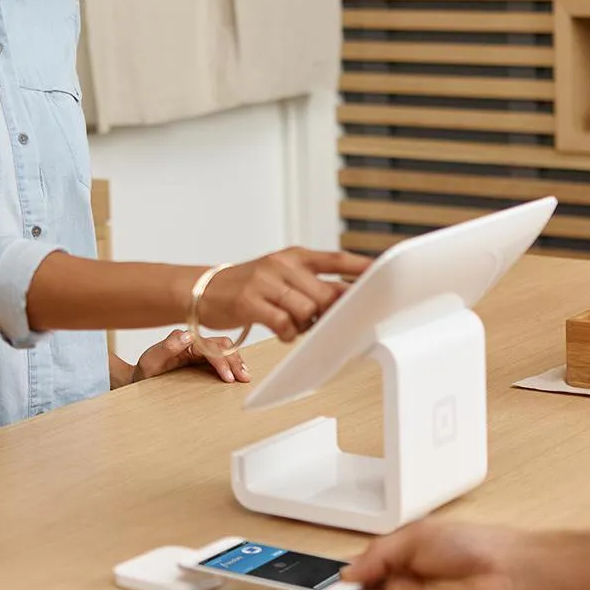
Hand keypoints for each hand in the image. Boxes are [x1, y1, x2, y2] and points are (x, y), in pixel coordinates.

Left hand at [131, 329, 248, 383]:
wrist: (140, 378)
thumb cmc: (145, 370)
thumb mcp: (150, 360)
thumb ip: (167, 347)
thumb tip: (188, 336)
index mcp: (185, 339)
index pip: (209, 346)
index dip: (221, 360)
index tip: (228, 377)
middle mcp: (194, 342)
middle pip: (222, 345)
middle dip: (235, 360)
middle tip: (243, 377)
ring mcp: (199, 350)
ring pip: (226, 349)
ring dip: (237, 361)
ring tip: (245, 376)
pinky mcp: (202, 359)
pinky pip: (222, 356)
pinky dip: (233, 363)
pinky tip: (239, 372)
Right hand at [196, 247, 371, 342]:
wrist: (204, 289)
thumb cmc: (249, 286)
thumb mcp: (282, 276)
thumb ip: (312, 284)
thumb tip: (347, 298)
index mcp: (294, 256)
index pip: (336, 259)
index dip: (362, 268)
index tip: (385, 274)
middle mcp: (282, 264)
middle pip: (326, 292)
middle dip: (331, 312)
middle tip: (323, 321)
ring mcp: (264, 282)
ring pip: (306, 310)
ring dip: (306, 325)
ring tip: (295, 325)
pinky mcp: (248, 301)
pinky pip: (282, 323)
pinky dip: (288, 333)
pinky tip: (283, 332)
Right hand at [265, 523, 589, 589]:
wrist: (507, 573)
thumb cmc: (476, 545)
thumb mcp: (414, 534)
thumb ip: (376, 554)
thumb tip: (347, 570)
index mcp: (397, 552)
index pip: (350, 562)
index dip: (323, 566)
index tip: (294, 566)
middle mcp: (394, 579)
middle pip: (342, 586)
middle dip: (309, 587)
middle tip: (275, 586)